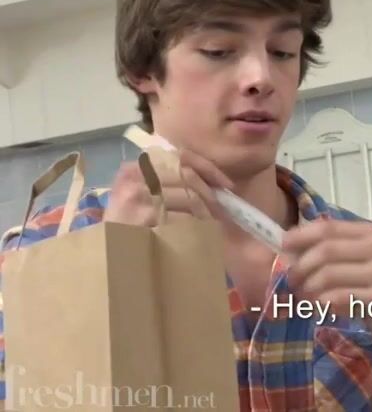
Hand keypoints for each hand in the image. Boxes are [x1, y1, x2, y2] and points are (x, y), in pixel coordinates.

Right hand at [103, 148, 233, 226]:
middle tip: (221, 208)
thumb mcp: (140, 196)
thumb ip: (165, 180)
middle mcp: (134, 177)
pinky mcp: (142, 221)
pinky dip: (196, 226)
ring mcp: (138, 198)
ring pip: (189, 197)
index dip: (208, 168)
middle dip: (210, 193)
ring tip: (211, 222)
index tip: (226, 184)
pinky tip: (198, 234)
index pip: (180, 157)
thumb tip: (208, 176)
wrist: (105, 254)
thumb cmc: (126, 225)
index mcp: (134, 167)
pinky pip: (182, 219)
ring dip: (206, 211)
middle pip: (187, 176)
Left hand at [283, 218, 371, 356]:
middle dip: (300, 267)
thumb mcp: (360, 263)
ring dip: (308, 289)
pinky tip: (322, 309)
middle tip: (292, 282)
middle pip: (325, 250)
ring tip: (305, 299)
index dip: (301, 236)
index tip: (282, 246)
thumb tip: (290, 245)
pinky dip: (322, 304)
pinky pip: (337, 298)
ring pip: (328, 275)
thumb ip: (333, 251)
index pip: (329, 227)